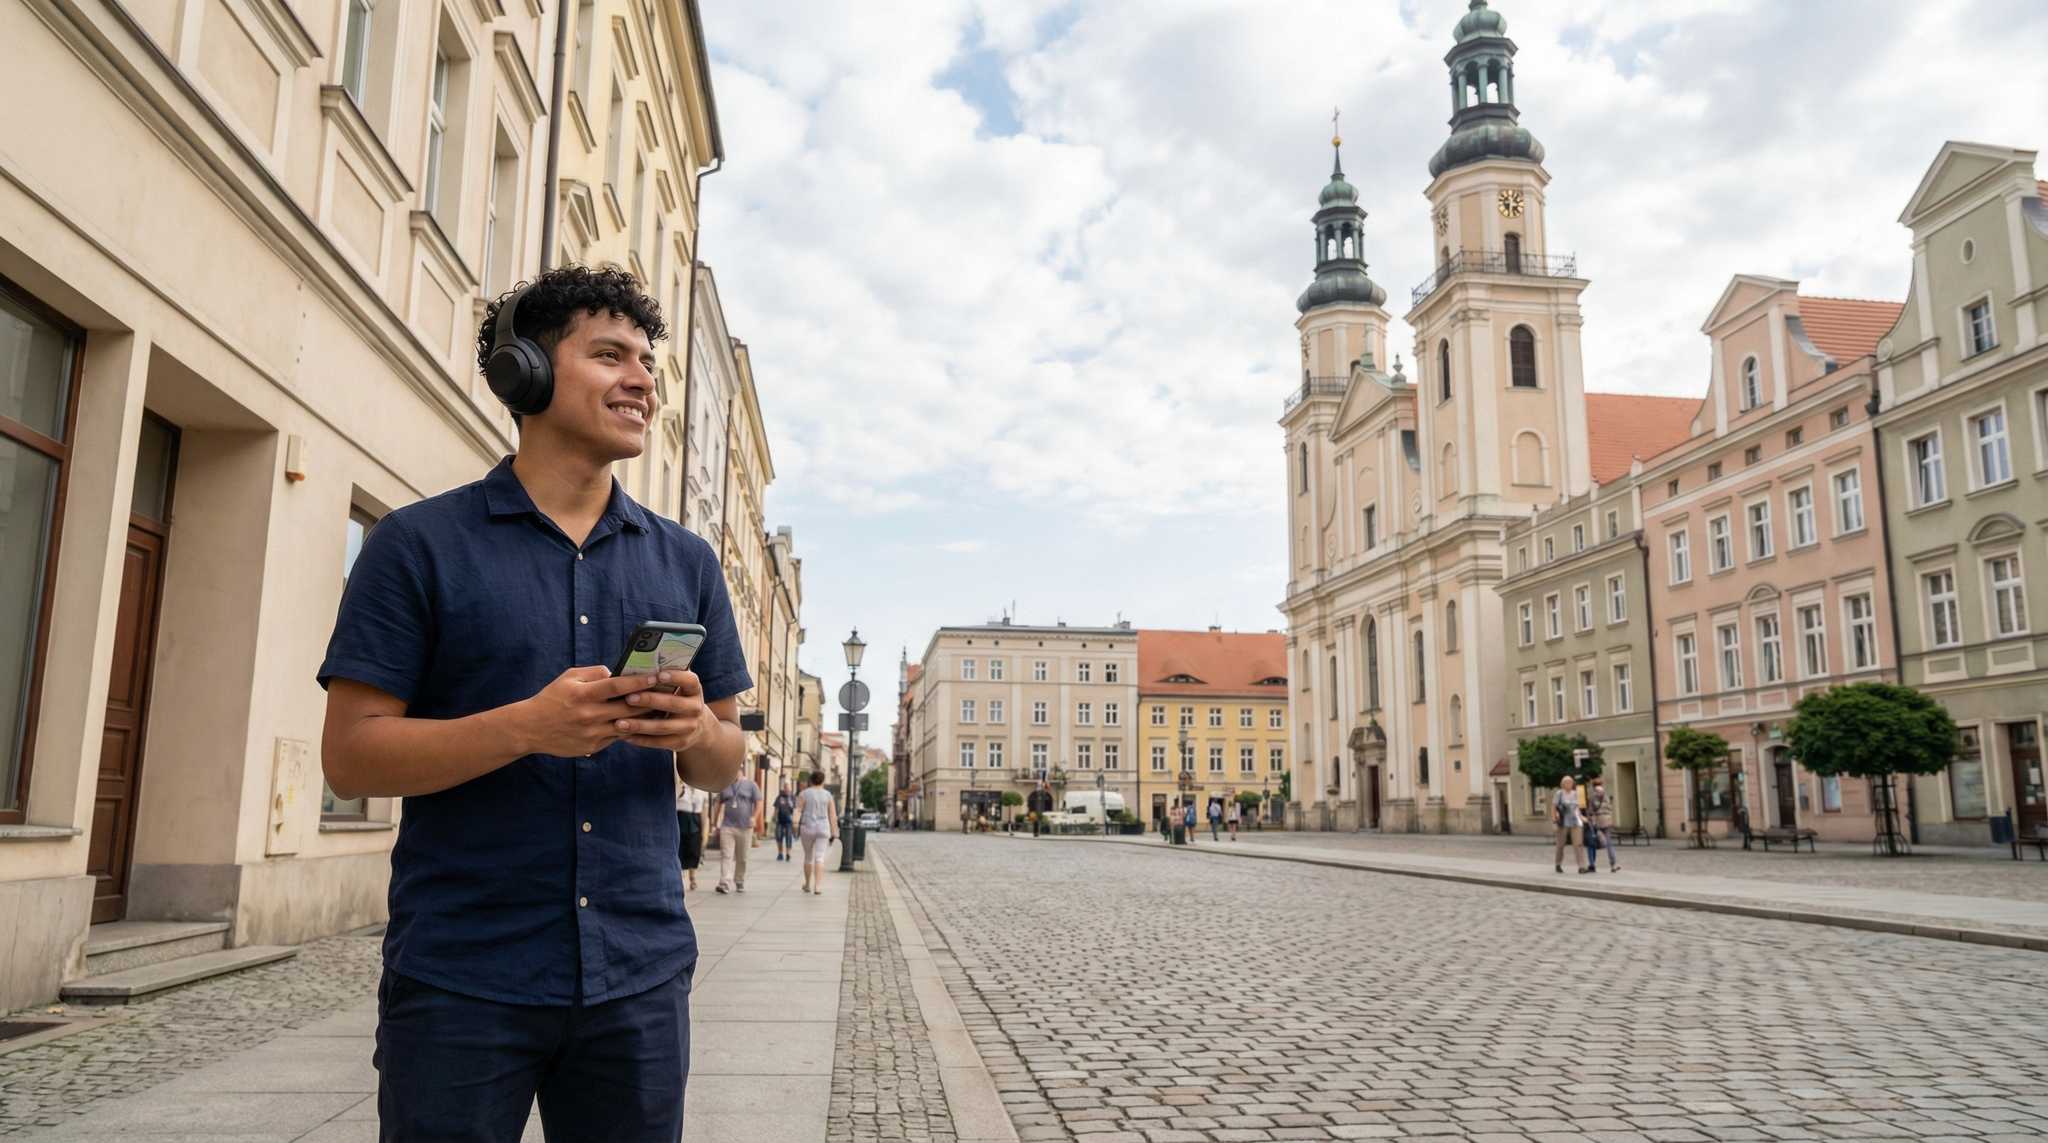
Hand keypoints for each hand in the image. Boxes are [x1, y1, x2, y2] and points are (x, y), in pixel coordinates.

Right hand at [511, 666, 657, 756]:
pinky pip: (618, 737)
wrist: (530, 728)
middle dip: (650, 700)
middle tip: (667, 693)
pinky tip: (641, 723)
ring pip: (627, 725)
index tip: (657, 676)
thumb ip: (595, 673)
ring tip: (661, 709)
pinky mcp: (593, 747)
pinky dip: (630, 729)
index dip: (640, 681)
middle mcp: (589, 715)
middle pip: (629, 708)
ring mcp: (592, 733)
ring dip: (645, 718)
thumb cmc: (552, 698)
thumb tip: (618, 673)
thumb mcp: (569, 677)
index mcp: (584, 694)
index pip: (618, 686)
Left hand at [612, 670, 718, 752]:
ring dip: (640, 725)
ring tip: (619, 723)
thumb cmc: (676, 697)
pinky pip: (659, 742)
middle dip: (651, 701)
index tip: (658, 674)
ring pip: (663, 726)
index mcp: (694, 689)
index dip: (676, 677)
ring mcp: (689, 727)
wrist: (696, 726)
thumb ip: (663, 674)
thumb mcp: (677, 686)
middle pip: (674, 704)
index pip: (689, 681)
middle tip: (629, 698)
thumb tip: (641, 661)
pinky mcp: (681, 742)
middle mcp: (695, 708)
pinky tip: (624, 735)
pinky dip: (641, 739)